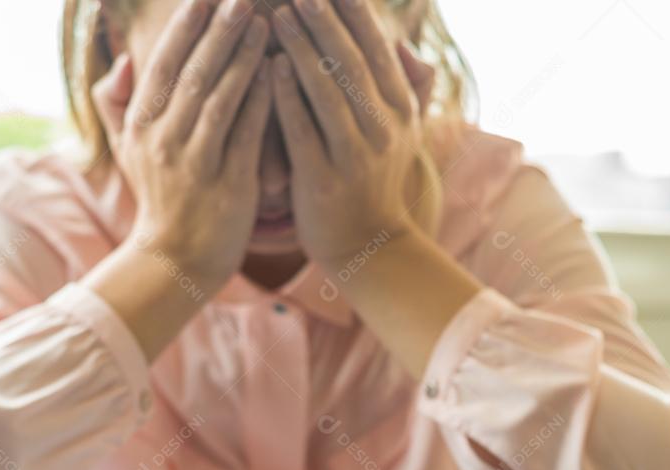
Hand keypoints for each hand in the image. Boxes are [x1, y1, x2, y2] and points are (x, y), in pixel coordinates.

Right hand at [92, 0, 271, 289]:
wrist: (175, 261)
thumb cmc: (159, 200)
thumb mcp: (126, 151)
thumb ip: (116, 103)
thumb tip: (123, 62)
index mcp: (142, 126)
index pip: (162, 65)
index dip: (184, 27)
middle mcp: (165, 140)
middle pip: (193, 74)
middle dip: (218, 31)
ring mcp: (196, 163)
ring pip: (220, 99)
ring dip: (243, 58)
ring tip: (265, 23)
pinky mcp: (228, 184)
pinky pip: (246, 134)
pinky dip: (260, 102)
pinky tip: (277, 73)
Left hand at [270, 0, 438, 267]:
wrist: (368, 245)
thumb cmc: (375, 179)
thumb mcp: (402, 131)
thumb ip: (403, 86)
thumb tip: (402, 43)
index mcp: (401, 107)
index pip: (375, 45)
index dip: (352, 9)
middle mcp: (384, 125)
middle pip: (351, 60)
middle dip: (322, 18)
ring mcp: (357, 153)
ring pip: (327, 90)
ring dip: (300, 48)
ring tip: (275, 15)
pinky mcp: (326, 179)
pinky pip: (303, 130)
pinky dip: (286, 96)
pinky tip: (267, 67)